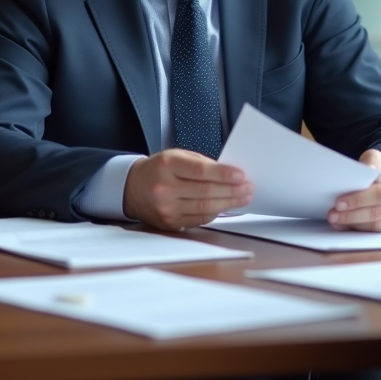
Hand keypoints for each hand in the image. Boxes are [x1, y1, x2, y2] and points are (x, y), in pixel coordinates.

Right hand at [122, 149, 252, 230]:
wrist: (132, 188)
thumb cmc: (158, 169)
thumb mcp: (176, 156)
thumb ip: (201, 163)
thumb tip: (229, 174)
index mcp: (166, 165)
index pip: (200, 171)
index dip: (223, 174)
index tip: (241, 175)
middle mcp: (164, 188)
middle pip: (206, 192)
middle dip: (231, 191)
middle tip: (248, 188)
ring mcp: (166, 208)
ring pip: (205, 208)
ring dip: (228, 203)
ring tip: (243, 198)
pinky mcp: (169, 223)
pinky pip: (199, 220)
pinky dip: (215, 213)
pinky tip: (225, 207)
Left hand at [326, 149, 380, 231]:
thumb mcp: (379, 158)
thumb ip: (372, 160)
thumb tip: (367, 168)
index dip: (359, 199)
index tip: (339, 202)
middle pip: (378, 212)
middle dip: (352, 215)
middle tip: (332, 215)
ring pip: (377, 226)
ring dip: (354, 224)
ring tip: (336, 220)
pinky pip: (379, 232)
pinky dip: (361, 230)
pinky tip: (347, 225)